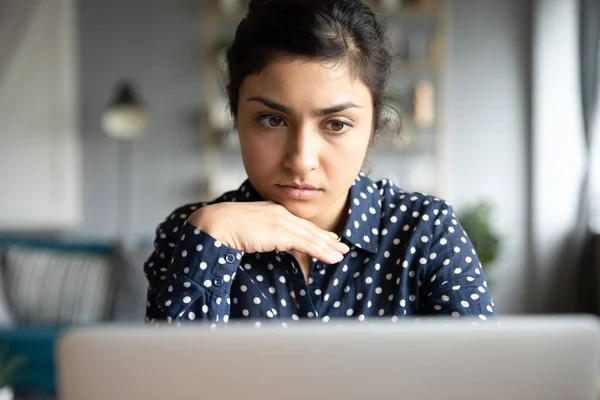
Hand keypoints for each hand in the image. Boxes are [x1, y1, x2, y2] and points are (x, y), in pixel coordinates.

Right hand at [188, 201, 349, 263]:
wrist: (215, 224)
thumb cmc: (223, 229)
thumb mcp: (246, 230)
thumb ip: (259, 235)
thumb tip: (264, 243)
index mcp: (271, 210)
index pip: (297, 223)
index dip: (314, 232)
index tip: (326, 238)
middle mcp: (279, 213)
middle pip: (308, 228)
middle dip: (326, 239)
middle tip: (340, 247)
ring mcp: (281, 221)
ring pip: (311, 236)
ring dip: (328, 247)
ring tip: (341, 255)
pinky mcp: (281, 231)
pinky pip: (307, 243)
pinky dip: (322, 251)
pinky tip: (332, 258)